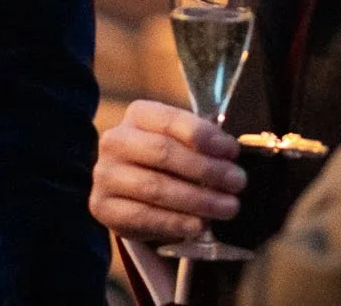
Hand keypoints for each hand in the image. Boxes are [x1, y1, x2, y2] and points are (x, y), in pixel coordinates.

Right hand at [90, 99, 245, 241]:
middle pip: (163, 152)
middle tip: (238, 183)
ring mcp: (105, 174)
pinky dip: (175, 223)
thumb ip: (201, 143)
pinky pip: (142, 217)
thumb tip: (229, 154)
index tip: (233, 152)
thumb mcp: (181, 141)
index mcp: (138, 115)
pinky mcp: (103, 207)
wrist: (129, 189)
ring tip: (227, 207)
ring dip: (197, 199)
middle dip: (206, 169)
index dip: (205, 136)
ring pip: (155, 187)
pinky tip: (199, 225)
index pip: (171, 120)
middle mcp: (115, 140)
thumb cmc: (164, 159)